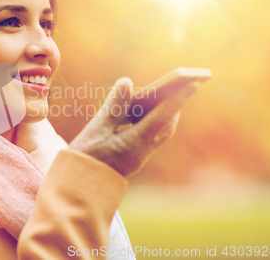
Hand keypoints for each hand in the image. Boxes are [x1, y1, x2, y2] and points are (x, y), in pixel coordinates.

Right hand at [68, 77, 199, 176]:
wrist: (77, 186)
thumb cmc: (85, 157)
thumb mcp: (97, 127)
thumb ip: (114, 104)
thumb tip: (127, 82)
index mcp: (136, 143)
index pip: (162, 117)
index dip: (177, 98)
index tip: (192, 84)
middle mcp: (142, 152)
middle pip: (165, 127)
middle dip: (173, 107)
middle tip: (179, 88)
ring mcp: (137, 158)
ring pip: (157, 135)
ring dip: (162, 116)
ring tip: (162, 99)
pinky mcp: (131, 160)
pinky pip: (148, 140)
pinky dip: (149, 125)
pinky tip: (141, 116)